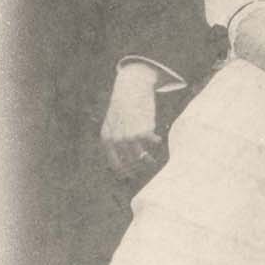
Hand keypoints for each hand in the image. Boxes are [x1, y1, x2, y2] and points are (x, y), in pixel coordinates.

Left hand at [101, 63, 161, 178]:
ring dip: (148, 160)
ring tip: (153, 162)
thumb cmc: (123, 105)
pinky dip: (156, 140)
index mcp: (107, 138)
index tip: (131, 177)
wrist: (130, 87)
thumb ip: (117, 138)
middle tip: (144, 168)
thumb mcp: (114, 122)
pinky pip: (153, 141)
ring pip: (141, 154)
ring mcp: (130, 137)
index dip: (124, 172)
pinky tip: (157, 138)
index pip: (115, 163)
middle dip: (137, 166)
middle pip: (129, 160)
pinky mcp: (144, 131)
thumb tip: (128, 158)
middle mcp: (117, 140)